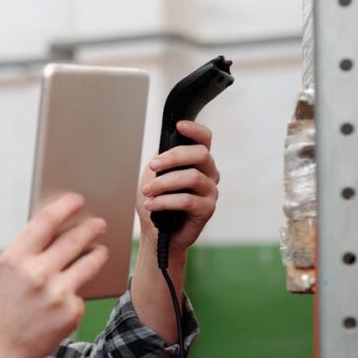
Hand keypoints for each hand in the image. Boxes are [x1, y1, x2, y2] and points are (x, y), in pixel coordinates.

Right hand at [0, 193, 107, 357]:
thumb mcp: (3, 272)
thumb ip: (28, 251)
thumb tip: (60, 229)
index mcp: (14, 258)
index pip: (46, 220)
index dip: (65, 206)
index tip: (77, 199)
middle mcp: (37, 273)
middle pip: (74, 239)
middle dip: (90, 228)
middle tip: (99, 223)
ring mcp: (56, 294)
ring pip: (90, 263)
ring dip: (98, 253)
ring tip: (100, 250)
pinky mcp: (70, 313)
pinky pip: (80, 294)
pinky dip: (75, 294)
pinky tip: (65, 300)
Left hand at [137, 120, 219, 253]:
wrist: (156, 232)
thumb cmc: (157, 201)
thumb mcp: (155, 175)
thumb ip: (162, 160)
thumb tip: (162, 152)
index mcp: (198, 161)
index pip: (204, 139)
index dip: (195, 130)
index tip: (179, 126)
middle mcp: (209, 173)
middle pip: (200, 154)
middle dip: (172, 158)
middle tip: (152, 166)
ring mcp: (210, 191)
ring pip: (192, 177)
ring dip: (164, 183)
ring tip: (146, 192)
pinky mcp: (207, 209)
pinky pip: (187, 200)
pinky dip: (165, 201)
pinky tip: (150, 205)